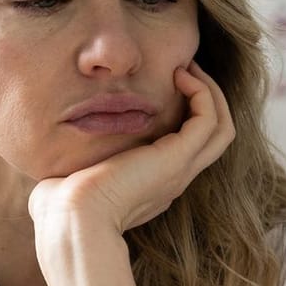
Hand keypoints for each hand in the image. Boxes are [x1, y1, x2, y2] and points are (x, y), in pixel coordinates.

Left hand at [28, 61, 235, 239]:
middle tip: (185, 69)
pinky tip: (179, 76)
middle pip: (216, 136)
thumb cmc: (64, 203)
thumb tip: (65, 155)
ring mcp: (180, 170)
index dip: (185, 113)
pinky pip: (208, 119)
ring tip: (187, 67)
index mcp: (155, 184)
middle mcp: (174, 178)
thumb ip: (83, 164)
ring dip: (210, 91)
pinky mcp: (177, 158)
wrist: (71, 218)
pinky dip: (202, 93)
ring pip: (221, 127)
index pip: (189, 147)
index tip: (165, 85)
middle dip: (206, 98)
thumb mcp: (81, 177)